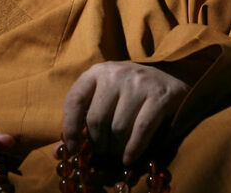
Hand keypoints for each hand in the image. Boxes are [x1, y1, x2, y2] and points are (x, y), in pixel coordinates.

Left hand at [62, 62, 188, 165]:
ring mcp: (139, 83)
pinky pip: (141, 129)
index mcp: (97, 72)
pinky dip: (133, 149)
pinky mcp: (160, 96)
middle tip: (103, 152)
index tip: (73, 148)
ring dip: (116, 148)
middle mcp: (116, 73)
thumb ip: (84, 119)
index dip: (70, 127)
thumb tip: (59, 150)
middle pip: (97, 119)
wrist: (170, 82)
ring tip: (117, 153)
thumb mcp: (106, 97)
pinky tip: (129, 159)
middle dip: (98, 143)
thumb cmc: (130, 94)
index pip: (75, 99)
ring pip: (119, 127)